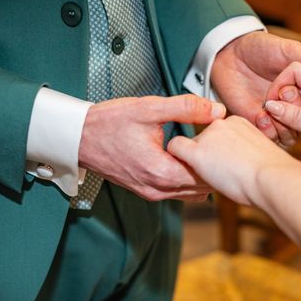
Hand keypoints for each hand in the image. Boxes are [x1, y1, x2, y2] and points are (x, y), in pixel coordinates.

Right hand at [78, 94, 225, 200]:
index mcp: (161, 172)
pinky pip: (177, 190)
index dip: (217, 157)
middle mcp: (157, 188)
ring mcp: (152, 193)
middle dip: (212, 167)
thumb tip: (216, 110)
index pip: (205, 174)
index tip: (222, 141)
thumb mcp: (149, 108)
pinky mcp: (147, 191)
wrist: (78, 138)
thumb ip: (186, 108)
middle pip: (201, 186)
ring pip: (191, 191)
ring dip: (200, 174)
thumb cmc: (108, 124)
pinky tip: (189, 159)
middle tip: (220, 146)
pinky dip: (188, 178)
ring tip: (205, 152)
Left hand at [167, 116, 292, 205]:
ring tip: (216, 177)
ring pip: (191, 145)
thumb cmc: (271, 174)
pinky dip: (177, 157)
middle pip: (203, 138)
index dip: (218, 148)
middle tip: (221, 172)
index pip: (218, 132)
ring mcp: (208, 137)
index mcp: (238, 123)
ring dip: (196, 160)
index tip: (224, 159)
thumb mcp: (260, 154)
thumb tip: (239, 160)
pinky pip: (176, 148)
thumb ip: (245, 151)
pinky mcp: (197, 152)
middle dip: (207, 154)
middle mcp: (221, 124)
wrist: (271, 178)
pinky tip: (186, 169)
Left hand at [211, 31, 300, 147]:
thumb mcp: (289, 51)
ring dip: (284, 127)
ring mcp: (275, 116)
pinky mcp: (256, 123)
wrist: (228, 53)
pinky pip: (268, 138)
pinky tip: (261, 116)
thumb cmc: (260, 47)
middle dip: (300, 119)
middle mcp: (292, 107)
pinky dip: (267, 131)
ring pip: (289, 136)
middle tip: (288, 104)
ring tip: (272, 112)